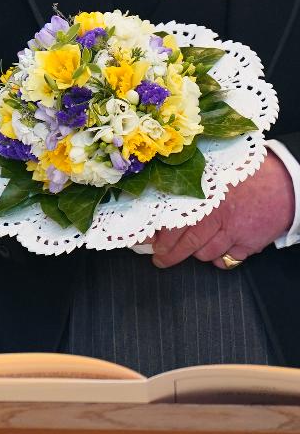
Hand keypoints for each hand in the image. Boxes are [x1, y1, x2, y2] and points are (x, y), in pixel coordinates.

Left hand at [151, 153, 295, 268]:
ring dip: (195, 254)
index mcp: (203, 196)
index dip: (158, 236)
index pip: (172, 222)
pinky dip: (219, 259)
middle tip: (160, 259)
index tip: (147, 242)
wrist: (286, 184)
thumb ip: (190, 185)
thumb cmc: (247, 174)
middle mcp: (216, 216)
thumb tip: (160, 195)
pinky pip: (226, 260)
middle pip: (185, 243)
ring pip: (204, 254)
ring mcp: (233, 232)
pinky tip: (216, 252)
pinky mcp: (248, 244)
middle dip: (169, 254)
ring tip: (188, 251)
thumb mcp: (214, 173)